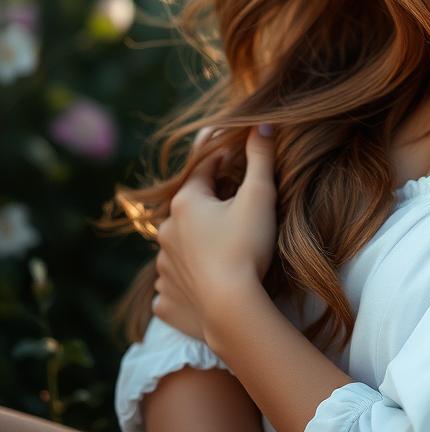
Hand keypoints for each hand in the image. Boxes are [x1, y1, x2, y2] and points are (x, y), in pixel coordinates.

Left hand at [153, 124, 277, 342]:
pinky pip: (175, 283)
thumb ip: (260, 157)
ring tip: (224, 248)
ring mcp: (163, 269)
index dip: (224, 160)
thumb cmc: (246, 246)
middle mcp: (166, 232)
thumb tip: (261, 124)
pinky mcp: (166, 300)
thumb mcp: (260, 195)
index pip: (204, 169)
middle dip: (211, 204)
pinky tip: (205, 282)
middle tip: (237, 208)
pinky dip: (188, 279)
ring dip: (197, 242)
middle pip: (191, 208)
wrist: (233, 309)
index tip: (238, 157)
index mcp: (186, 203)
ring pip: (180, 246)